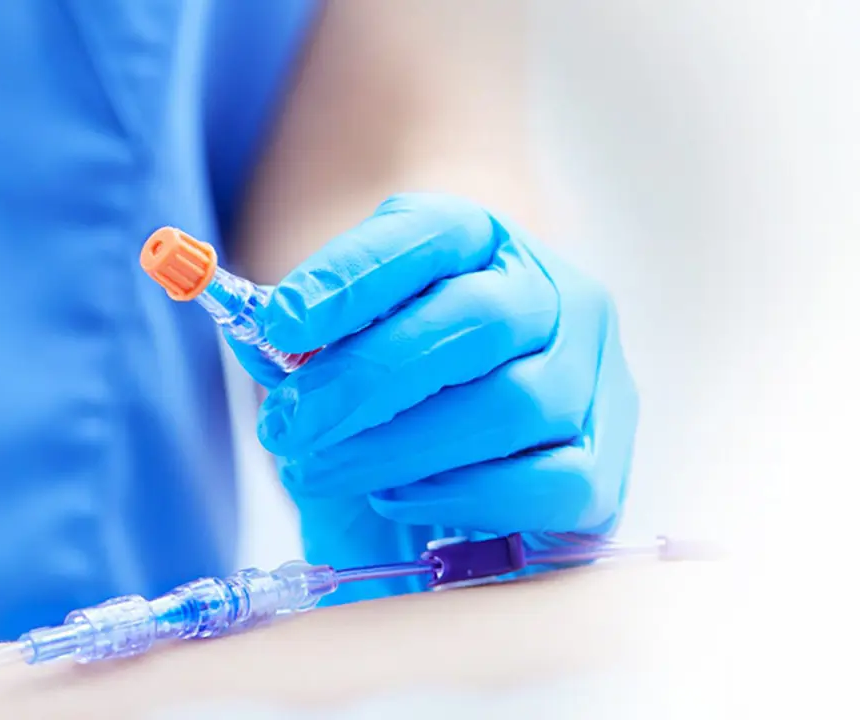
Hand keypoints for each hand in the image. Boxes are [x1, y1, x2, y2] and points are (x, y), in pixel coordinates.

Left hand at [235, 193, 635, 536]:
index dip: (353, 276)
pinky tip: (399, 498)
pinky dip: (463, 495)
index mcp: (482, 243)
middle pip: (475, 321)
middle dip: (366, 377)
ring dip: (400, 446)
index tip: (280, 322)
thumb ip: (299, 343)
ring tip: (321, 471)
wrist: (457, 484)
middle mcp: (556, 297)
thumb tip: (254, 334)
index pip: (430, 233)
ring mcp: (592, 381)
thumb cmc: (388, 398)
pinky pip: (548, 483)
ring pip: (511, 404)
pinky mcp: (605, 469)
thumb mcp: (336, 356)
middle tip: (286, 425)